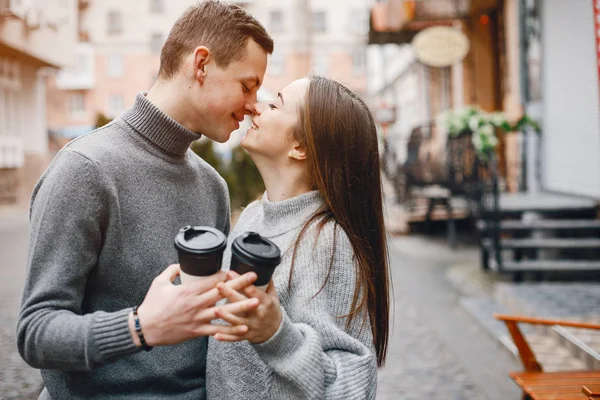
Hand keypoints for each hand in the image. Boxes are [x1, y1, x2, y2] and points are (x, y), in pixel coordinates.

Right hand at [130, 265, 259, 346]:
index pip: (211, 280)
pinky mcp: (197, 331)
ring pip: (224, 312)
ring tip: (256, 302)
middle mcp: (195, 304)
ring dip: (241, 306)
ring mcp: (197, 318)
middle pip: (221, 292)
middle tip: (253, 277)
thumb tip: (182, 264)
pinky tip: (244, 328)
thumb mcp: (159, 282)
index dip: (224, 274)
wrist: (145, 328)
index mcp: (187, 291)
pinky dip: (231, 330)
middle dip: (239, 284)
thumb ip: (172, 270)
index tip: (234, 269)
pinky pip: (217, 330)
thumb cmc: (151, 305)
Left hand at [212, 271, 281, 343]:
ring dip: (226, 316)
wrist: (276, 331)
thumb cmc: (272, 310)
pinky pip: (234, 337)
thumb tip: (262, 267)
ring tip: (215, 309)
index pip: (252, 290)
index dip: (242, 281)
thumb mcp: (273, 296)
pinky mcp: (246, 336)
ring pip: (237, 322)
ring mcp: (252, 326)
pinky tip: (215, 335)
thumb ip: (267, 284)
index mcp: (265, 303)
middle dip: (230, 294)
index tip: (230, 273)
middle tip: (219, 285)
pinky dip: (225, 337)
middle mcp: (258, 314)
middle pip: (242, 304)